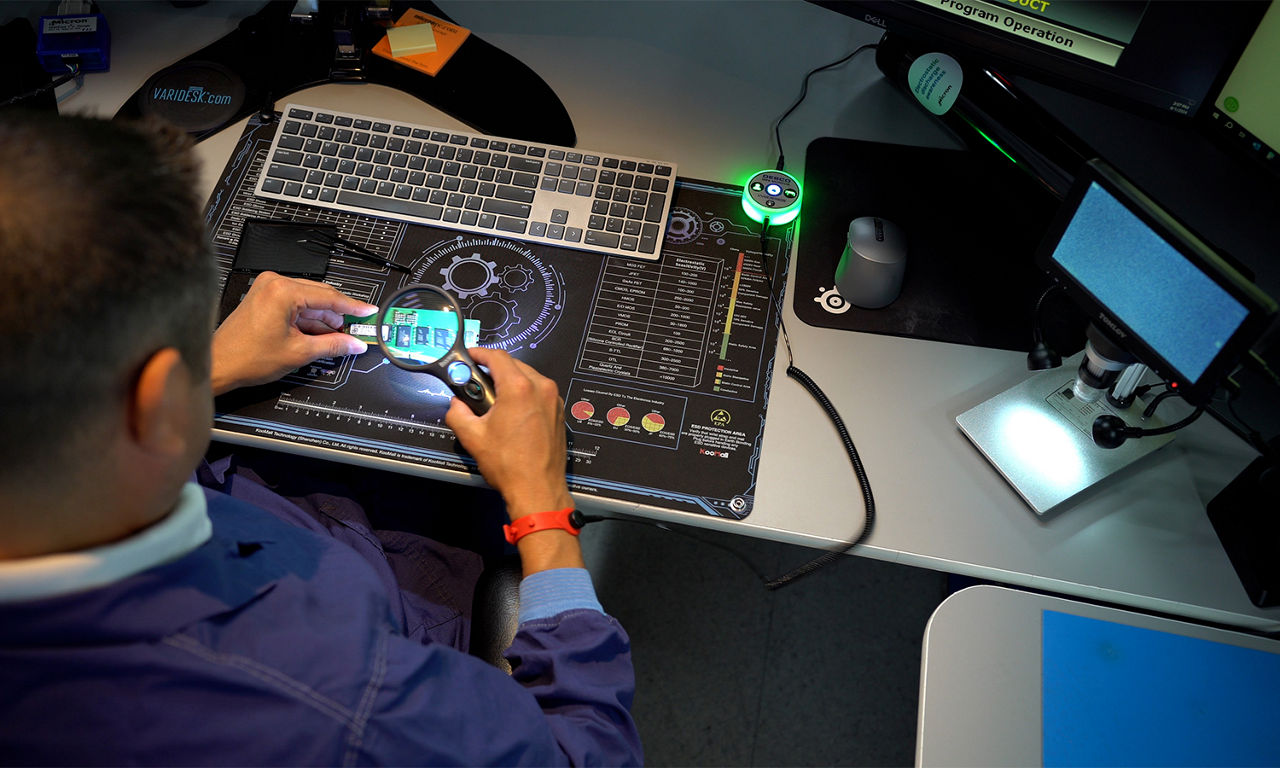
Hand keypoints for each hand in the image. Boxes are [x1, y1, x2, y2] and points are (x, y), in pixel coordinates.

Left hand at [211, 272, 377, 394]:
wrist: (218, 364)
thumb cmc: (245, 357)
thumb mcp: (299, 352)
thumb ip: (333, 345)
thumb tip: (354, 343)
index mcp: (282, 291)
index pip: (328, 297)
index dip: (353, 307)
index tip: (368, 312)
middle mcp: (274, 284)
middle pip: (320, 296)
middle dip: (339, 315)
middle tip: (358, 329)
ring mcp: (268, 290)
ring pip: (309, 301)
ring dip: (324, 319)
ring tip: (338, 338)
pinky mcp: (265, 298)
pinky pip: (295, 305)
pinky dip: (309, 319)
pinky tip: (321, 334)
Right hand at [444, 347, 572, 520]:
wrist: (538, 489)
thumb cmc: (509, 465)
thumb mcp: (473, 437)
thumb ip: (458, 412)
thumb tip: (456, 404)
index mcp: (519, 388)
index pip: (497, 356)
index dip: (480, 353)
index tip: (469, 357)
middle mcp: (541, 388)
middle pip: (514, 364)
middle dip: (493, 369)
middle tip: (476, 381)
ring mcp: (554, 400)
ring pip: (528, 377)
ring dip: (510, 381)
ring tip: (493, 399)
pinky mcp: (559, 412)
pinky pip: (539, 392)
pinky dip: (524, 393)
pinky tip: (512, 410)